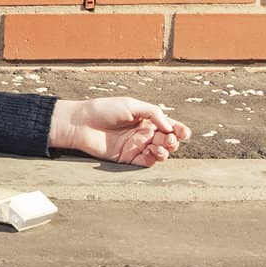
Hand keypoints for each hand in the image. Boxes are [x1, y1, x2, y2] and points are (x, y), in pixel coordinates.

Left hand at [49, 97, 191, 165]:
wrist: (80, 123)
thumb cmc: (103, 110)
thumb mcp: (130, 105)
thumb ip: (152, 113)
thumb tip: (169, 126)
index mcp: (145, 120)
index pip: (168, 126)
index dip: (179, 130)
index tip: (184, 132)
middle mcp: (143, 134)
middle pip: (166, 140)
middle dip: (173, 141)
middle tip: (170, 139)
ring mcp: (136, 146)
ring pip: (159, 152)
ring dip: (166, 151)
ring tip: (161, 146)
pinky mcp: (128, 157)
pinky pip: (146, 161)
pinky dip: (154, 158)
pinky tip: (153, 152)